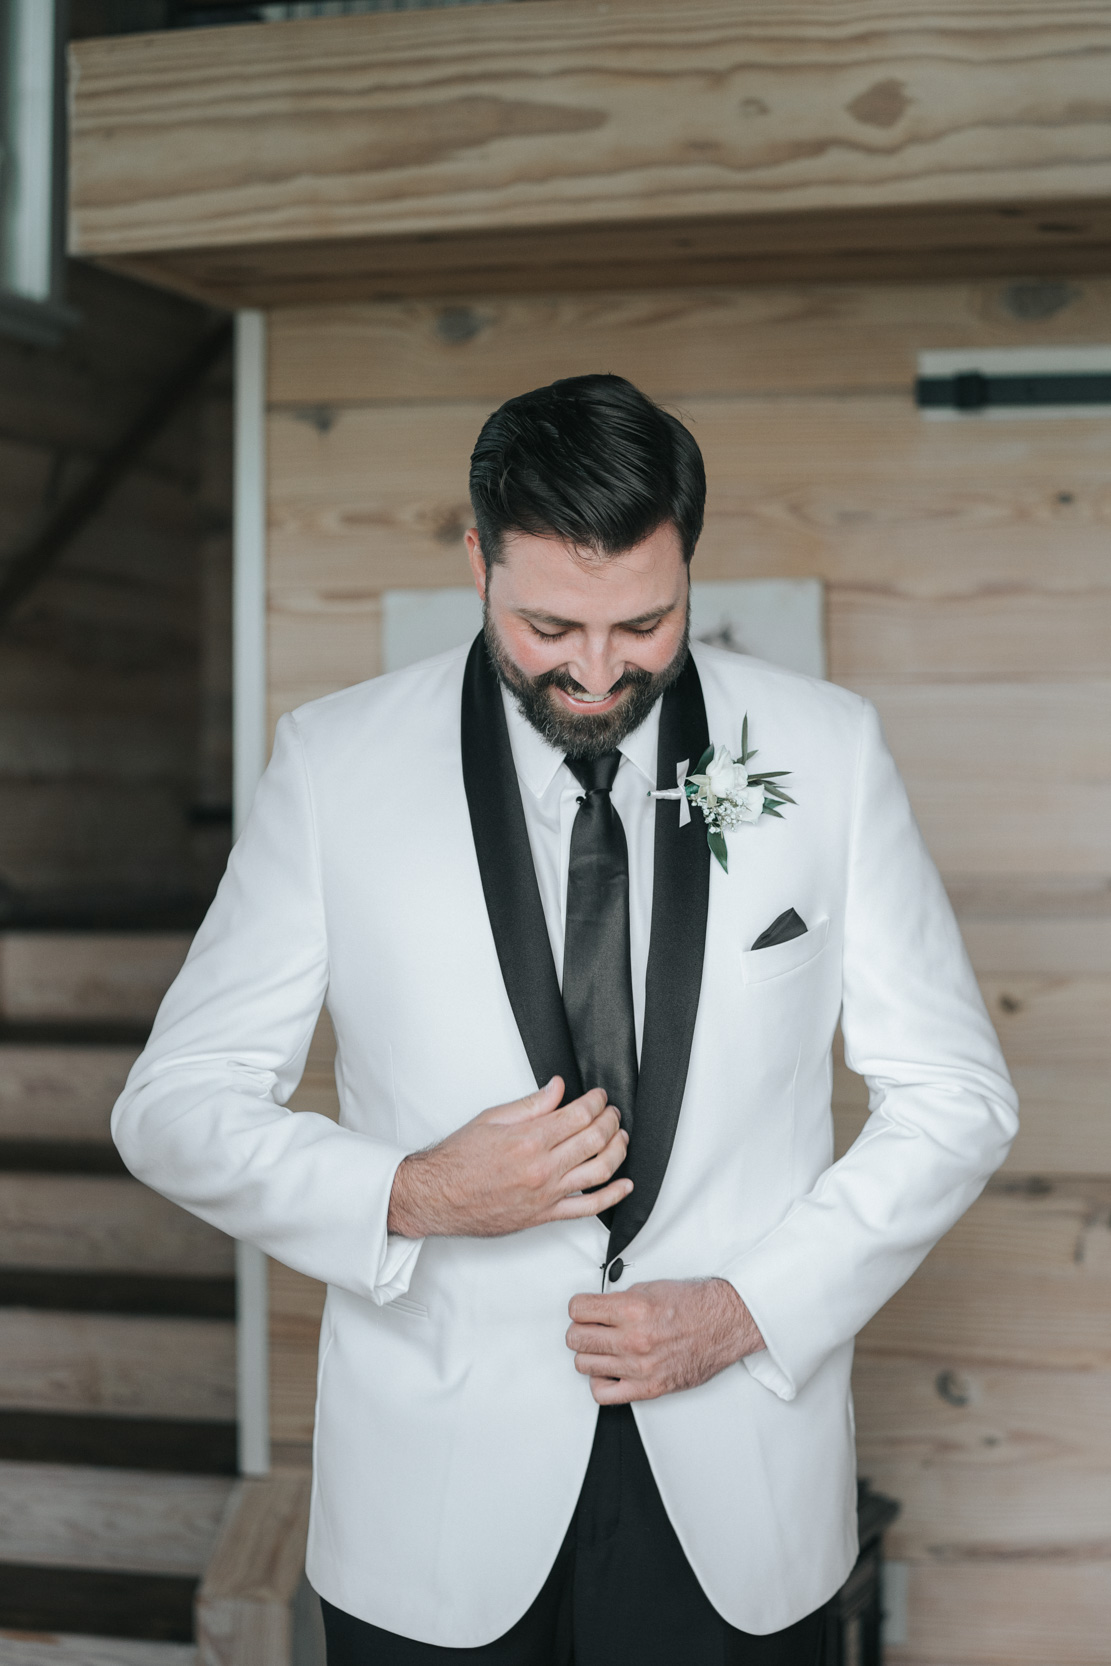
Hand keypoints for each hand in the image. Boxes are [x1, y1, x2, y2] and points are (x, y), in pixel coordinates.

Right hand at [387, 1076, 631, 1238]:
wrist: (437, 1197)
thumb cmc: (458, 1160)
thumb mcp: (491, 1119)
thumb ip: (530, 1104)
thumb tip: (557, 1088)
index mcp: (529, 1139)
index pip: (579, 1115)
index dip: (597, 1102)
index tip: (600, 1096)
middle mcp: (542, 1167)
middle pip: (595, 1140)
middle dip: (611, 1121)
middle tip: (613, 1112)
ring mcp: (547, 1194)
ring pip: (600, 1171)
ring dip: (618, 1151)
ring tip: (621, 1137)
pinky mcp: (545, 1215)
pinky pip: (588, 1209)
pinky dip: (612, 1197)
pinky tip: (625, 1186)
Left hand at [566, 1277, 764, 1402]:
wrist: (724, 1324)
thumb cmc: (694, 1306)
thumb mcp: (650, 1288)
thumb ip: (618, 1300)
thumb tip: (597, 1309)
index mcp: (633, 1309)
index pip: (578, 1310)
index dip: (578, 1308)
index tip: (583, 1310)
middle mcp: (634, 1339)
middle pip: (576, 1339)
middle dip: (580, 1330)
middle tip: (591, 1327)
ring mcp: (639, 1367)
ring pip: (584, 1365)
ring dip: (590, 1354)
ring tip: (603, 1347)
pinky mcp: (648, 1388)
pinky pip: (604, 1394)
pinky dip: (600, 1382)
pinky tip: (610, 1370)